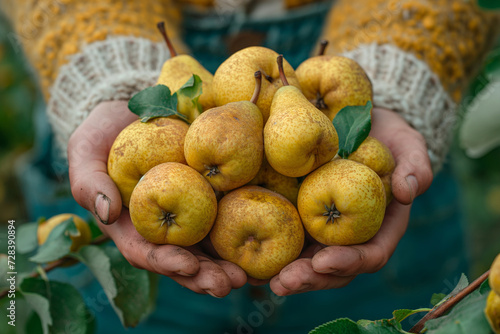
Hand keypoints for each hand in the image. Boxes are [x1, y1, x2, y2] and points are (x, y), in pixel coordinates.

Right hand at [68, 101, 246, 296]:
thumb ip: (89, 182)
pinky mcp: (207, 198)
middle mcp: (160, 227)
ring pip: (207, 248)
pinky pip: (224, 219)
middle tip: (228, 283)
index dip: (165, 262)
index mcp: (130, 226)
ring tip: (247, 275)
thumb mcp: (85, 152)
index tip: (187, 264)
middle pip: (182, 259)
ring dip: (226, 265)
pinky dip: (241, 234)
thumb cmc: (103, 135)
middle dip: (204, 275)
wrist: (132, 113)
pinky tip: (261, 244)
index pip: (146, 253)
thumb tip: (108, 213)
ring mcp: (186, 214)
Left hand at [269, 107, 432, 295]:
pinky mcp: (301, 217)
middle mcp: (351, 236)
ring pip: (307, 260)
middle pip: (333, 268)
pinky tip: (244, 260)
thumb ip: (415, 167)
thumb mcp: (408, 146)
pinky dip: (268, 252)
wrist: (359, 124)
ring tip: (262, 279)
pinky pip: (286, 238)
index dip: (348, 262)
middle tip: (283, 281)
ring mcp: (324, 229)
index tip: (324, 260)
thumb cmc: (388, 139)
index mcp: (380, 228)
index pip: (369, 255)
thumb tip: (408, 191)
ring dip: (286, 273)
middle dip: (309, 278)